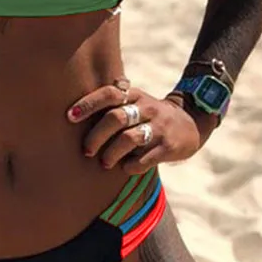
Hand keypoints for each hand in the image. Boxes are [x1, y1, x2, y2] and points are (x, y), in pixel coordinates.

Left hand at [67, 82, 210, 171]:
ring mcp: (159, 126)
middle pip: (116, 118)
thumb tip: (73, 110)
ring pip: (130, 138)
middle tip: (86, 150)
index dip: (88, 104)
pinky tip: (125, 168)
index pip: (109, 94)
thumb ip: (113, 102)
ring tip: (104, 162)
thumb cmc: (149, 115)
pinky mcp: (169, 146)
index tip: (70, 117)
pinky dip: (132, 166)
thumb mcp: (135, 101)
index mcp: (134, 95)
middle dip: (96, 136)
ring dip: (112, 153)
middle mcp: (147, 107)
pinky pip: (146, 158)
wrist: (191, 122)